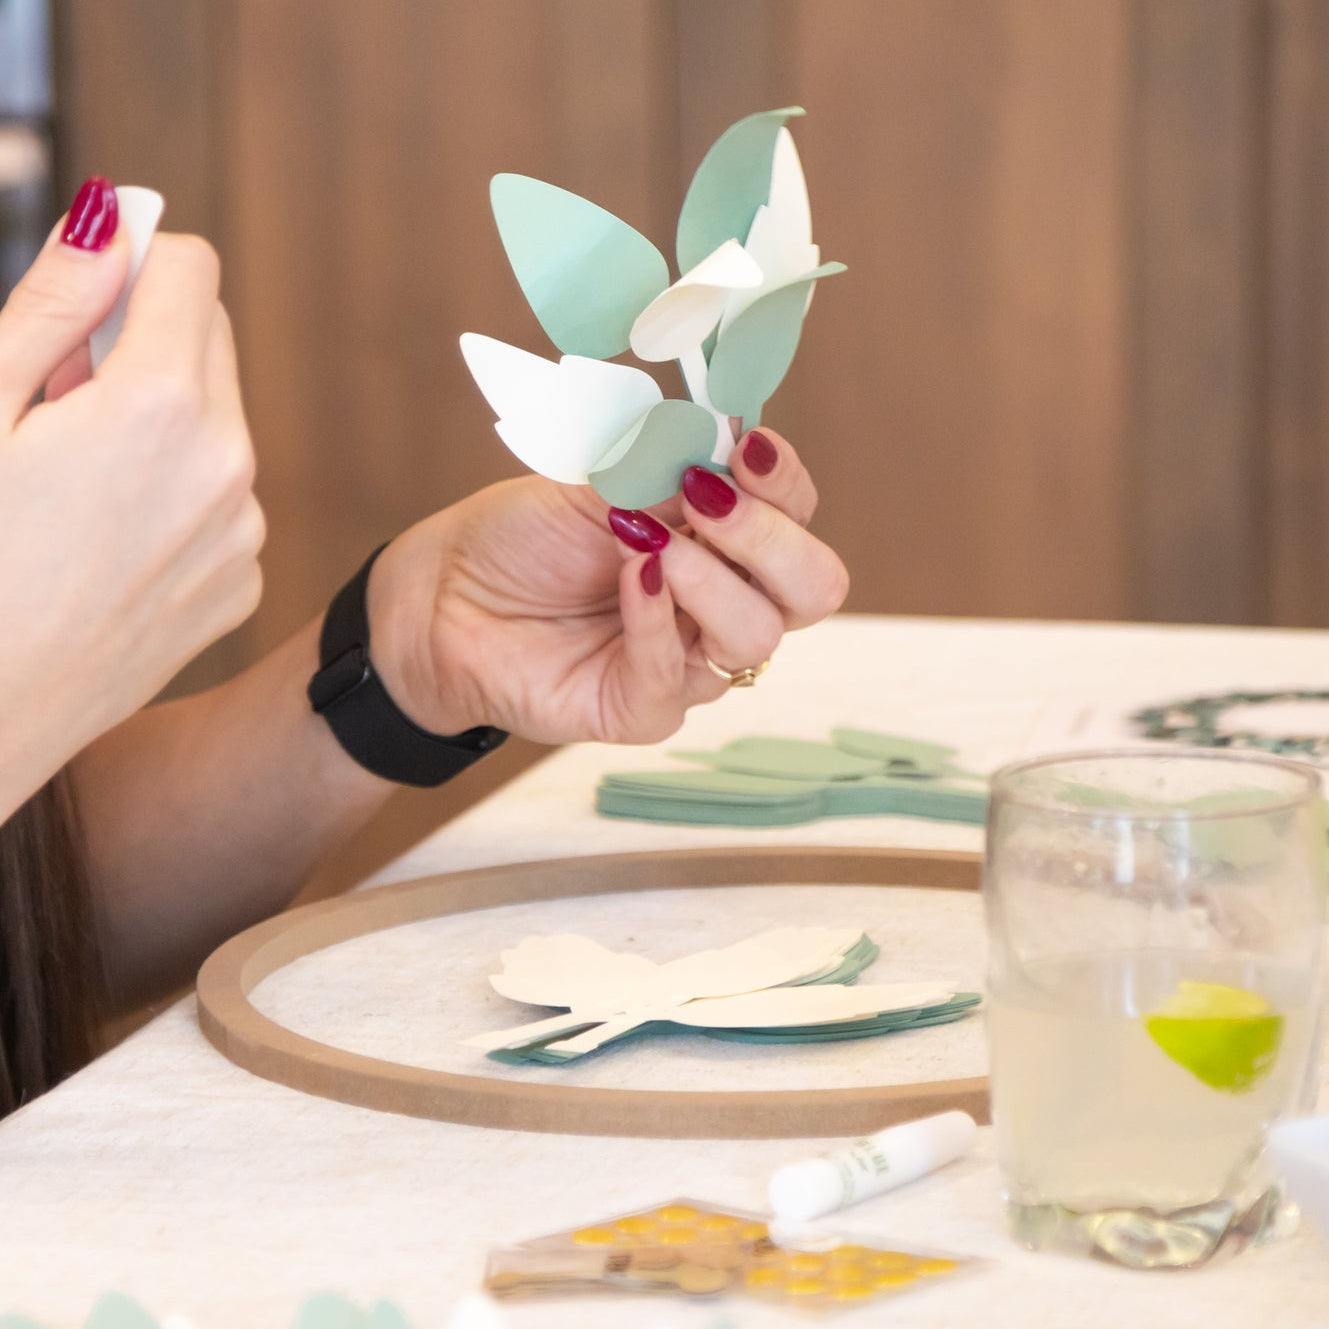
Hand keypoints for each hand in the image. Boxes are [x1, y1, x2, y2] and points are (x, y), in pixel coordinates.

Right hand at [0, 185, 263, 794]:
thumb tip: (117, 215)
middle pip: (214, 342)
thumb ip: (55, 304)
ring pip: (221, 425)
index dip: (134, 261)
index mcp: (163, 407)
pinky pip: (224, 504)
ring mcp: (243, 535)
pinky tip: (104, 545)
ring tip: (71, 485)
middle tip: (55, 399)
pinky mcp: (241, 588)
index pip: (193, 268)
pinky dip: (178, 498)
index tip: (87, 291)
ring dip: (162, 423)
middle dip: (143, 344)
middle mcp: (230, 467)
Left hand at [368, 429, 847, 744]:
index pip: (799, 514)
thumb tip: (725, 440)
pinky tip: (630, 578)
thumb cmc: (526, 534)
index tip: (746, 448)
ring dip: (709, 581)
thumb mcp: (599, 478)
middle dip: (770, 539)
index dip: (785, 484)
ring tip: (646, 544)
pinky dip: (655, 623)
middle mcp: (725, 600)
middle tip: (705, 500)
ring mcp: (692, 661)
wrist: (446, 597)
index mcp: (726, 537)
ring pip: (758, 637)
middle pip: (814, 587)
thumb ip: (667, 464)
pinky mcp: (646, 710)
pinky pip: (677, 679)